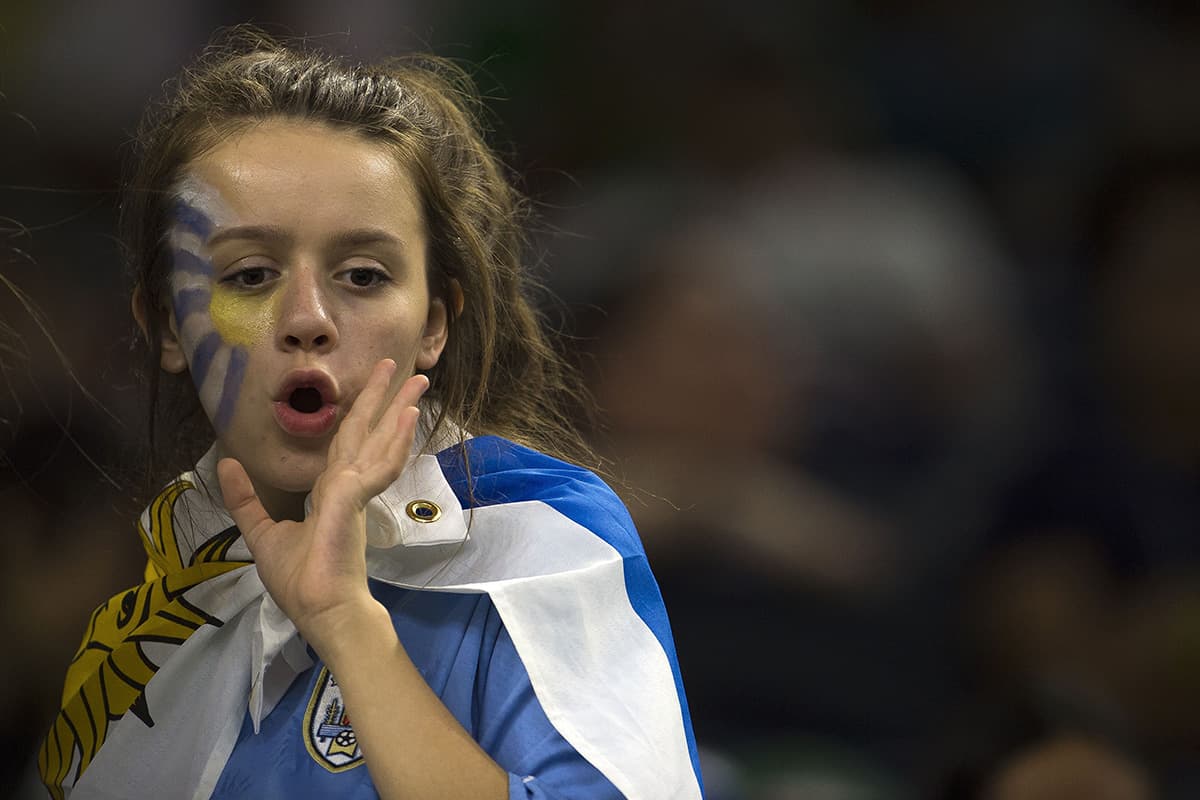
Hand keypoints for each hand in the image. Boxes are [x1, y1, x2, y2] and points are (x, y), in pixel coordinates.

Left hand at [217, 359, 428, 652]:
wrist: (321, 610)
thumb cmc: (300, 580)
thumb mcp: (262, 533)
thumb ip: (246, 499)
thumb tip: (226, 463)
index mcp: (331, 491)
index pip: (348, 444)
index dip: (360, 415)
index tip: (376, 391)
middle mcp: (347, 484)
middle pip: (366, 430)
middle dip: (383, 398)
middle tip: (401, 367)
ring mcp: (354, 490)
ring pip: (378, 439)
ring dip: (397, 408)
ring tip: (418, 381)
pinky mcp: (354, 499)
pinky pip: (378, 464)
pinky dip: (394, 439)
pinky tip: (407, 416)